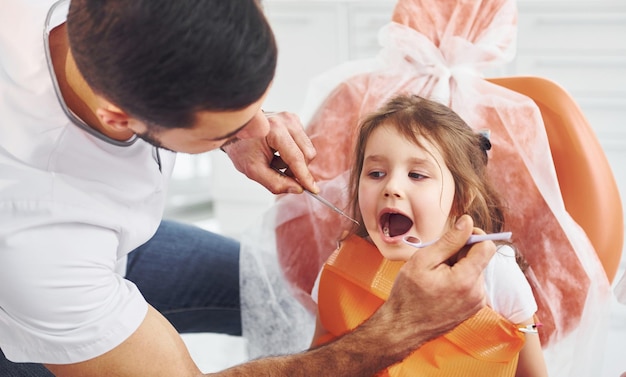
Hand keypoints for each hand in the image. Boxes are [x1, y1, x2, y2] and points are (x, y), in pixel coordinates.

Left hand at [221, 111, 317, 193]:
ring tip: (275, 160)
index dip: (305, 176)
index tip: (313, 190)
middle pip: (307, 154)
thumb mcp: (253, 170)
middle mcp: (287, 121)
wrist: (236, 130)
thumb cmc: (242, 148)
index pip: (296, 157)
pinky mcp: (294, 120)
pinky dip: (293, 154)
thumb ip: (275, 183)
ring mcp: (292, 119)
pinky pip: (303, 145)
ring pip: (307, 150)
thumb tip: (298, 189)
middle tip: (280, 173)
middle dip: (297, 169)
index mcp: (275, 130)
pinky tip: (278, 152)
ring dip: (294, 162)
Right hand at [370, 215, 495, 355]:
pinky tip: (440, 285)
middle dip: (460, 253)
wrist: (403, 327)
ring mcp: (477, 303)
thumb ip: (449, 240)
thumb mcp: (423, 260)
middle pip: (479, 258)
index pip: (487, 247)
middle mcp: (478, 293)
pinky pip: (472, 284)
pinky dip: (459, 279)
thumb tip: (467, 222)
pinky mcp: (473, 308)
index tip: (457, 236)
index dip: (474, 236)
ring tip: (436, 275)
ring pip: (475, 270)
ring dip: (458, 266)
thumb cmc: (408, 294)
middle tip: (437, 260)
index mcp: (466, 279)